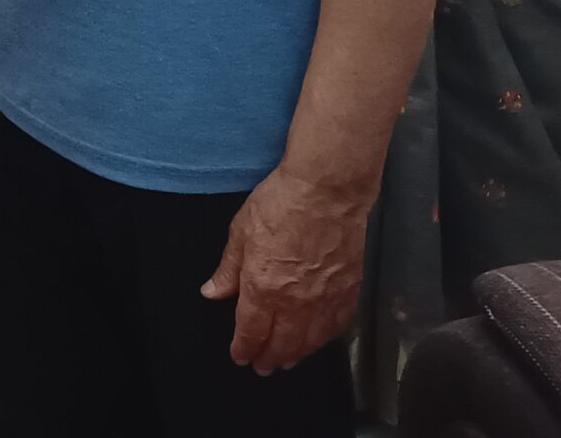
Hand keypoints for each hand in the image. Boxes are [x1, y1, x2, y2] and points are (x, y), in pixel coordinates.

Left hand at [200, 164, 370, 372]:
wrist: (328, 192)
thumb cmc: (278, 205)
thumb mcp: (241, 232)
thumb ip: (228, 269)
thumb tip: (212, 293)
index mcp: (263, 289)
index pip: (251, 331)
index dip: (244, 348)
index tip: (239, 357)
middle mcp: (296, 304)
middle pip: (282, 344)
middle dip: (269, 358)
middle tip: (263, 367)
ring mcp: (325, 300)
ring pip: (310, 341)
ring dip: (296, 354)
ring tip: (287, 360)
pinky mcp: (349, 292)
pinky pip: (336, 327)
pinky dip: (324, 339)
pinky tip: (318, 339)